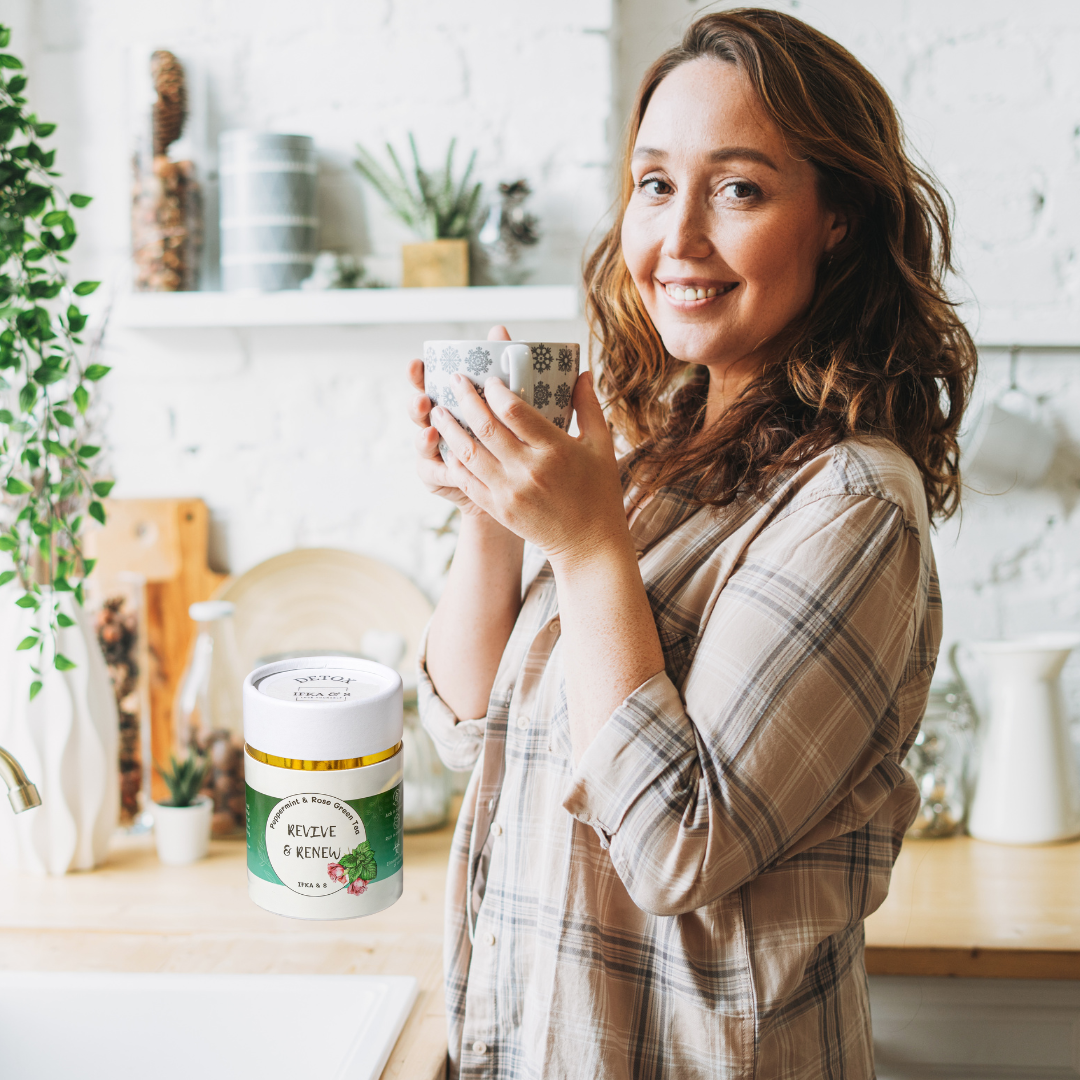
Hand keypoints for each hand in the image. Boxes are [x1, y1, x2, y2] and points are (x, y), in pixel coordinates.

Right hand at [407, 325, 512, 521]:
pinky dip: (441, 471)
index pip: (428, 382)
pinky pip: (434, 474)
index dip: (418, 374)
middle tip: (423, 400)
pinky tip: (449, 468)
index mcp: (450, 400)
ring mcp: (435, 451)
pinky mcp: (439, 477)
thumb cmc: (511, 435)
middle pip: (419, 411)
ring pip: (422, 443)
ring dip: (423, 438)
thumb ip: (500, 367)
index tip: (417, 364)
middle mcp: (438, 423)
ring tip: (431, 433)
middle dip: (416, 404)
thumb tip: (499, 330)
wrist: (517, 479)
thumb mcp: (510, 402)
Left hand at [429, 364, 631, 566]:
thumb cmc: (598, 491)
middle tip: (454, 380)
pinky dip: (454, 460)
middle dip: (465, 399)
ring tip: (438, 411)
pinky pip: (467, 480)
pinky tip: (447, 446)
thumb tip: (583, 372)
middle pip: (486, 427)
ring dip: (449, 429)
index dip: (496, 390)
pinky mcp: (499, 509)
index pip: (514, 411)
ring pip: (468, 453)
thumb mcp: (601, 446)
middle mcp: (529, 470)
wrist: (588, 543)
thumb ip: (588, 407)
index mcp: (555, 449)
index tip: (488, 379)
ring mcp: (510, 492)